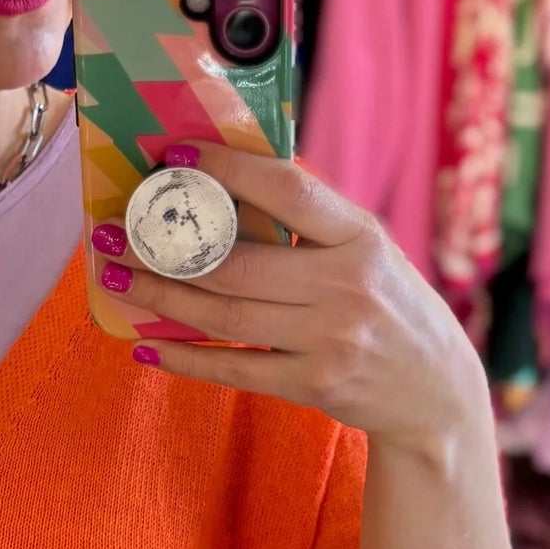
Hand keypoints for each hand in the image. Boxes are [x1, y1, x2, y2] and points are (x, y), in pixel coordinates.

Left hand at [97, 141, 491, 463]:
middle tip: (115, 233)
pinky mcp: (313, 386)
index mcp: (360, 237)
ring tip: (116, 278)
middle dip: (165, 248)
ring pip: (224, 315)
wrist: (434, 392)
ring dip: (160, 296)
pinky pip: (233, 367)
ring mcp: (330, 341)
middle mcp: (346, 287)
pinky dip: (185, 357)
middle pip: (237, 263)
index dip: (228, 170)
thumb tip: (229, 180)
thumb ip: (313, 222)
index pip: (287, 190)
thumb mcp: (368, 251)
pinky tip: (147, 343)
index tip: (177, 157)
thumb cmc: (389, 306)